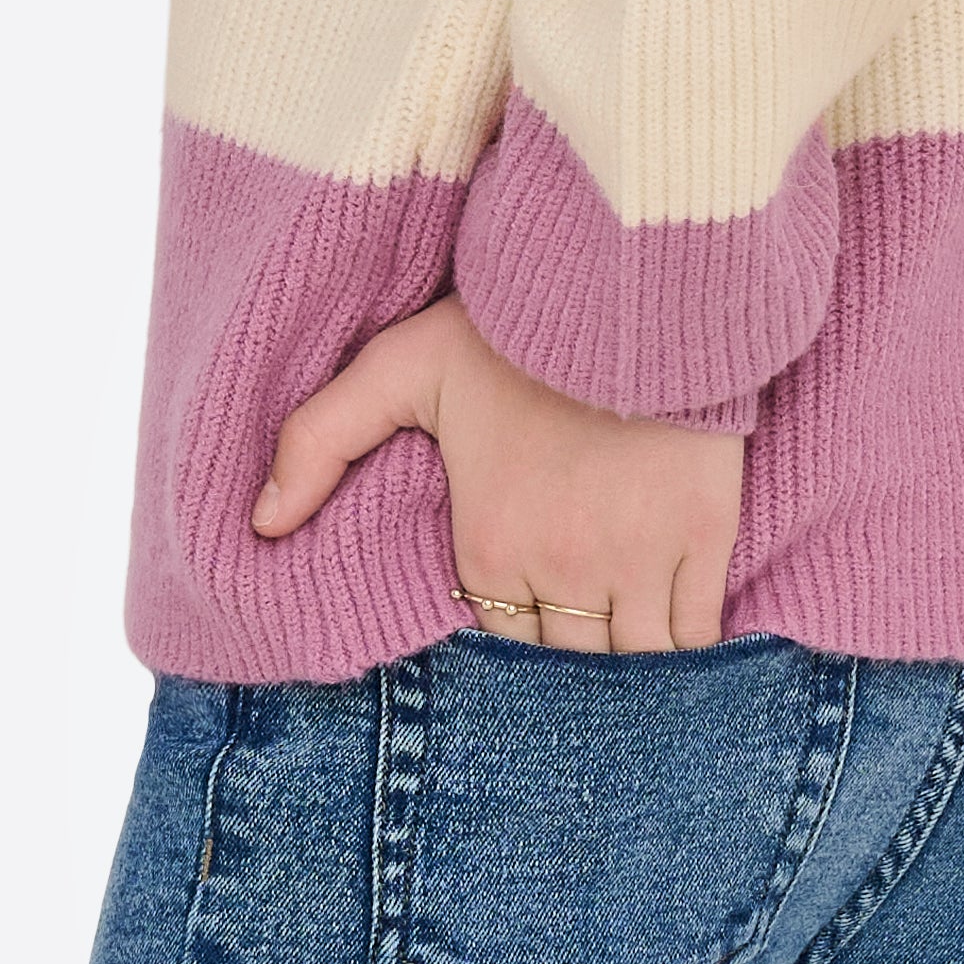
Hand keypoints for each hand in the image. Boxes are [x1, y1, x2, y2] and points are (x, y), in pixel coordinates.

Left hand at [256, 298, 746, 650]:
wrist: (632, 282)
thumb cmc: (513, 325)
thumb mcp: (397, 366)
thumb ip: (319, 440)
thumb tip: (262, 524)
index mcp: (489, 545)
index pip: (496, 646)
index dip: (509, 643)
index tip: (521, 628)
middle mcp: (563, 570)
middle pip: (565, 672)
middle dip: (567, 677)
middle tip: (574, 670)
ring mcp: (638, 560)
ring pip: (633, 668)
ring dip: (628, 680)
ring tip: (625, 681)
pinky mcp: (701, 539)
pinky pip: (696, 637)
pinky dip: (690, 658)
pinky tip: (681, 658)